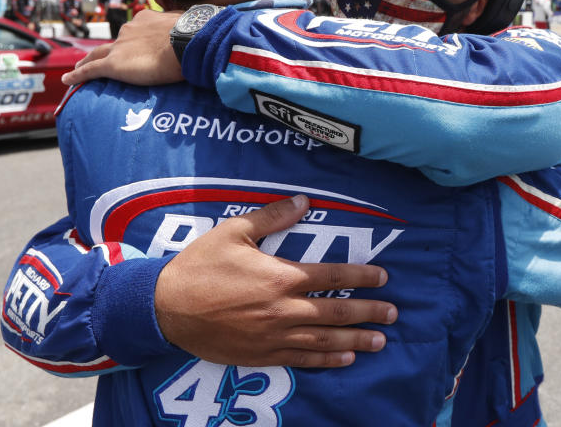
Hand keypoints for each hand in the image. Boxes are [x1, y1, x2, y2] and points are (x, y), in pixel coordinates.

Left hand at [62, 9, 182, 85]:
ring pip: (96, 55)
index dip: (130, 41)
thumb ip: (183, 29)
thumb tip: (197, 30)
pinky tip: (67, 80)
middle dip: (106, 51)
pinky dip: (77, 75)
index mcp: (145, 21)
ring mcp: (119, 48)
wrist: (186, 41)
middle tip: (101, 59)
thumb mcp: (188, 26)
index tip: (132, 47)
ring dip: (87, 61)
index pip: (134, 32)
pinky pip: (90, 71)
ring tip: (79, 69)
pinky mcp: (114, 65)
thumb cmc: (193, 35)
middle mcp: (129, 31)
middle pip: (112, 43)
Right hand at [155, 195, 396, 367]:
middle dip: (369, 311)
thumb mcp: (234, 231)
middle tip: (394, 312)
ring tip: (380, 341)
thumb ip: (272, 217)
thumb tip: (303, 201)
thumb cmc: (200, 266)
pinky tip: (345, 359)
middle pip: (336, 311)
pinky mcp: (262, 354)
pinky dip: (326, 359)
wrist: (166, 308)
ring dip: (356, 340)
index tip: (382, 277)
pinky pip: (301, 359)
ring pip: (324, 339)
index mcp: (280, 277)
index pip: (332, 276)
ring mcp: (274, 336)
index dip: (361, 276)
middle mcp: (283, 310)